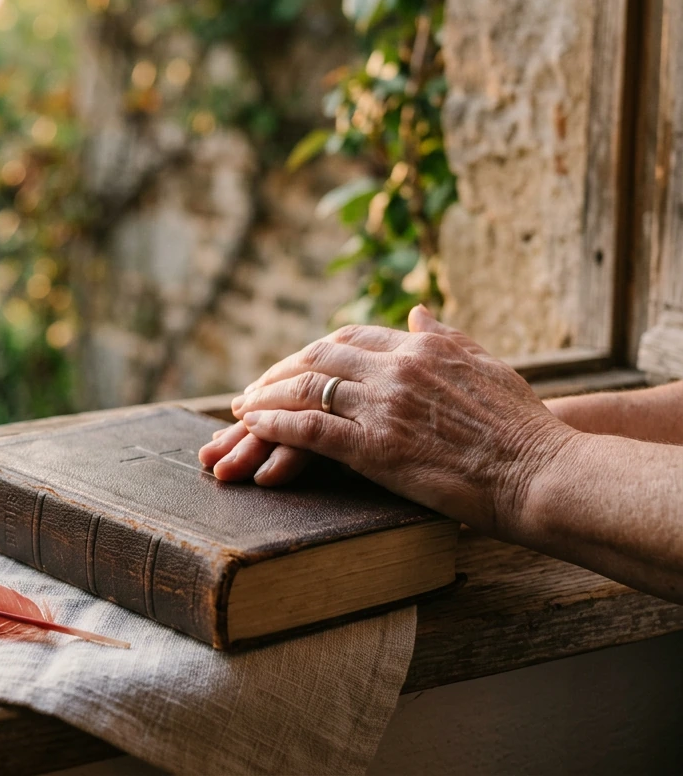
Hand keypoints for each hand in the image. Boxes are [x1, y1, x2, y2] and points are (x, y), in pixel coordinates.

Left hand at [220, 305, 578, 537]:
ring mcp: (382, 407)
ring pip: (306, 389)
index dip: (314, 350)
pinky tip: (253, 428)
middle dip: (278, 371)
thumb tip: (416, 311)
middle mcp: (396, 369)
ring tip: (241, 409)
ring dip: (266, 397)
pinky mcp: (374, 448)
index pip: (349, 336)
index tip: (292, 365)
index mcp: (421, 347)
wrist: (542, 473)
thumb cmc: (523, 427)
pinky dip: (275, 425)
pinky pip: (309, 429)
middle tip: (253, 388)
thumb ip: (445, 336)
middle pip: (317, 356)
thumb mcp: (486, 365)